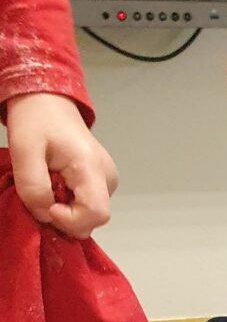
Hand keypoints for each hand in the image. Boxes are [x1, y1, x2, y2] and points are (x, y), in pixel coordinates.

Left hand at [6, 92, 117, 238]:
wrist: (46, 100)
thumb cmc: (36, 118)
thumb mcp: (24, 150)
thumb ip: (33, 187)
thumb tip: (45, 215)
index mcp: (91, 167)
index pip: (95, 214)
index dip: (70, 220)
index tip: (47, 206)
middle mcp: (107, 176)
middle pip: (94, 219)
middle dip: (66, 218)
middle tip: (43, 196)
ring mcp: (107, 179)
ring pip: (90, 215)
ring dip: (66, 212)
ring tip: (48, 186)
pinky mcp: (102, 181)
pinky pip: (88, 206)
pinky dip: (70, 205)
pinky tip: (56, 186)